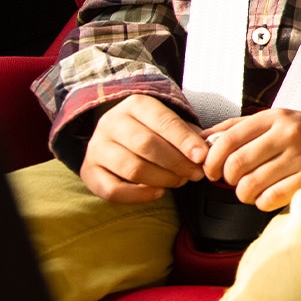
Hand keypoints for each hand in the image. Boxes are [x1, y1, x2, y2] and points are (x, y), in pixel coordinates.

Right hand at [82, 94, 208, 201]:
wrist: (117, 135)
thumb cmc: (154, 130)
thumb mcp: (172, 123)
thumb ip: (191, 135)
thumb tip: (211, 150)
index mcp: (135, 104)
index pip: (163, 121)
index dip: (184, 141)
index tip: (202, 157)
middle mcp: (111, 123)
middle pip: (147, 145)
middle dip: (176, 163)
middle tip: (195, 174)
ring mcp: (97, 147)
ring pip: (132, 168)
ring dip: (162, 179)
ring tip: (180, 181)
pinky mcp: (88, 171)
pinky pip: (112, 190)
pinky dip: (138, 195)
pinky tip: (158, 192)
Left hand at [202, 99, 300, 210]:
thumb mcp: (280, 119)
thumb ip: (241, 127)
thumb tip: (202, 139)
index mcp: (277, 116)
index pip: (228, 139)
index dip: (212, 160)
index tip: (211, 171)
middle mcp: (289, 133)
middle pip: (235, 165)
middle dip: (229, 180)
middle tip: (236, 182)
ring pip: (249, 186)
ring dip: (244, 194)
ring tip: (253, 191)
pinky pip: (269, 199)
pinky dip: (262, 203)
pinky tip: (270, 196)